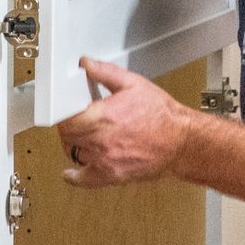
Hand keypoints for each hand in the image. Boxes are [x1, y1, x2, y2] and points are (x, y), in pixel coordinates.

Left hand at [56, 57, 192, 187]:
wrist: (182, 142)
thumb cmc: (163, 116)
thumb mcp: (134, 84)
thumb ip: (106, 72)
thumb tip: (87, 64)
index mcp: (104, 116)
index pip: (65, 118)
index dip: (62, 112)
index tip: (65, 108)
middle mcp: (101, 141)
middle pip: (67, 135)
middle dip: (68, 126)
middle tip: (76, 119)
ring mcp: (105, 160)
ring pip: (73, 153)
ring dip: (74, 144)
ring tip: (81, 136)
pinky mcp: (112, 176)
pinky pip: (85, 180)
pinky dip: (75, 177)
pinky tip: (71, 172)